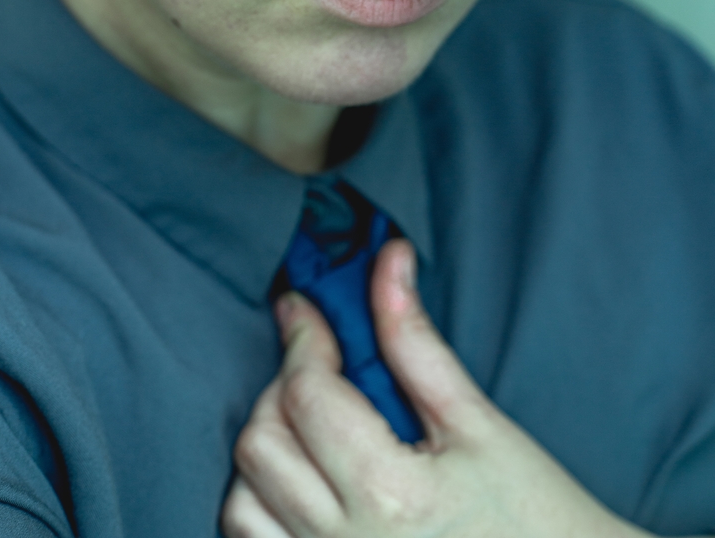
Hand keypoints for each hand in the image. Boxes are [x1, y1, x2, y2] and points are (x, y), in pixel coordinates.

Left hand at [221, 239, 650, 537]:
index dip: (302, 338)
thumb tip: (387, 262)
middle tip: (320, 369)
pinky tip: (307, 486)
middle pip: (260, 446)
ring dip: (267, 455)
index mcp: (389, 495)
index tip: (303, 310)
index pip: (306, 395)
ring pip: (240, 506)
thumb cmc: (535, 514)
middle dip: (281, 391)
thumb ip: (416, 340)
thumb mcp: (479, 421)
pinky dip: (264, 509)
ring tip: (314, 432)